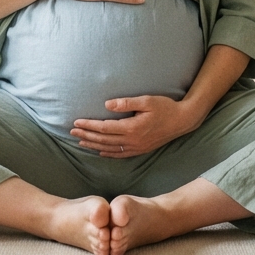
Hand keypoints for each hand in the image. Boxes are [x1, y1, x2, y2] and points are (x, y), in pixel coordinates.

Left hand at [71, 96, 201, 157]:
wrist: (182, 121)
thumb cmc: (165, 107)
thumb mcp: (146, 101)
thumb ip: (126, 103)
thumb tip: (106, 104)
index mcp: (132, 128)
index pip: (104, 128)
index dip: (89, 125)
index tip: (76, 122)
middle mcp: (132, 140)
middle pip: (104, 140)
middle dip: (86, 135)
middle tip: (72, 132)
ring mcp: (136, 147)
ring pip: (110, 149)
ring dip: (94, 145)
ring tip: (80, 141)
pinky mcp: (141, 150)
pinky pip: (120, 154)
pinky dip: (108, 153)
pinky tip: (100, 151)